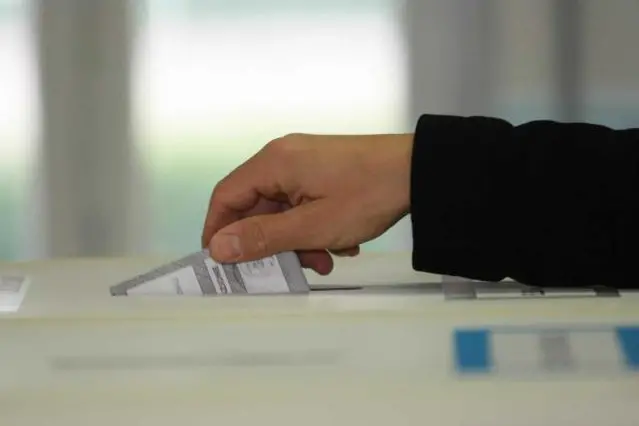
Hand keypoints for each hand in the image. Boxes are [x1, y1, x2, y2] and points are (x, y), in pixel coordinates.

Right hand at [201, 133, 412, 274]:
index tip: (223, 263)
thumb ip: (263, 238)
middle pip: (256, 207)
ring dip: (298, 241)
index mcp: (274, 163)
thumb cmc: (369, 194)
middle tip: (291, 267)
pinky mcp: (323, 171)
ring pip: (283, 211)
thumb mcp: (312, 226)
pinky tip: (340, 243)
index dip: (219, 232)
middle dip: (272, 243)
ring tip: (326, 259)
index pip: (226, 197)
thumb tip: (219, 247)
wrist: (420, 171)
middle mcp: (285, 158)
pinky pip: (304, 205)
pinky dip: (314, 228)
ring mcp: (306, 163)